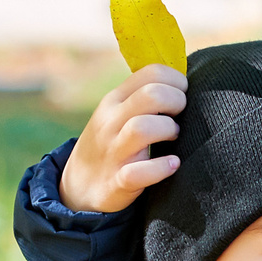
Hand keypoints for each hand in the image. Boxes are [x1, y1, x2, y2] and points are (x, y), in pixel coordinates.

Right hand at [60, 65, 186, 213]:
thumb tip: (180, 81)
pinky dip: (162, 168)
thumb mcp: (116, 113)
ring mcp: (113, 152)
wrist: (79, 187)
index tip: (182, 94)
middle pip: (150, 95)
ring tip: (174, 136)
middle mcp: (110, 122)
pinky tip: (173, 164)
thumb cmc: (110, 143)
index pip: (151, 73)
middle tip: (180, 115)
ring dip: (168, 129)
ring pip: (142, 128)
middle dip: (177, 101)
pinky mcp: (117, 182)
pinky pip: (140, 172)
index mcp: (114, 100)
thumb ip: (141, 95)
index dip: (176, 80)